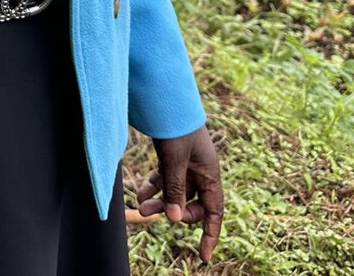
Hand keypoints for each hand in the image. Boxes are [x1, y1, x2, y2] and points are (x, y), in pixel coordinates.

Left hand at [138, 124, 223, 261]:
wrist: (165, 97)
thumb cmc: (176, 127)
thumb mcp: (175, 160)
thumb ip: (175, 189)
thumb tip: (173, 219)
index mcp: (210, 173)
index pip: (214, 211)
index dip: (209, 234)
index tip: (202, 256)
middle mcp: (200, 172)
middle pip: (191, 204)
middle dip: (173, 212)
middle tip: (150, 213)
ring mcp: (186, 165)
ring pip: (175, 193)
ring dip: (159, 202)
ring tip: (139, 206)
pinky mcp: (172, 158)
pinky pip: (164, 181)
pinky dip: (153, 188)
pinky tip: (140, 193)